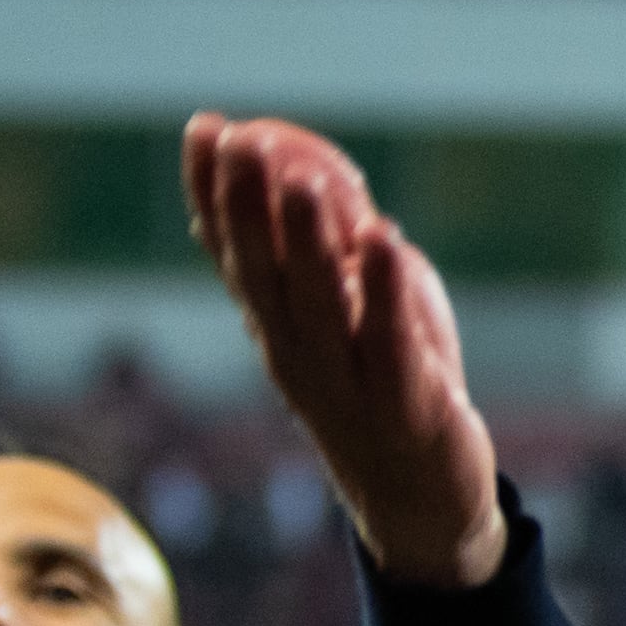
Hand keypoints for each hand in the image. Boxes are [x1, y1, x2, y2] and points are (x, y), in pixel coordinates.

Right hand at [183, 114, 505, 586]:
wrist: (421, 499)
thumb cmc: (382, 386)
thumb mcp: (344, 312)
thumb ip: (316, 252)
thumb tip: (278, 172)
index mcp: (276, 325)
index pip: (233, 251)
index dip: (214, 191)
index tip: (205, 126)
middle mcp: (296, 353)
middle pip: (263, 274)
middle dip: (249, 205)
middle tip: (241, 139)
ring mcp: (347, 385)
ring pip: (318, 308)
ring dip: (307, 243)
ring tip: (301, 179)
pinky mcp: (405, 409)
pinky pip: (391, 346)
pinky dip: (386, 294)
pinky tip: (384, 240)